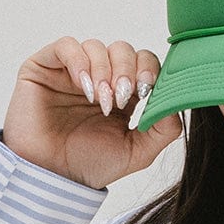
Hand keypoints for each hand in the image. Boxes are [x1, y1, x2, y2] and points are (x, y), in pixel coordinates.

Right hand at [1, 37, 182, 188]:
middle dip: (128, 70)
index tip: (147, 90)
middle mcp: (98, 78)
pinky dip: (80, 63)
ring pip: (97, 46)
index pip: (144, 63)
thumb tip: (178, 102)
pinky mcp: (44, 67)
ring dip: (105, 71)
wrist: (53, 177)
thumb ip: (163, 129)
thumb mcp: (138, 152)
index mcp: (122, 95)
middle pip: (124, 50)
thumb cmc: (90, 165)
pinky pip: (66, 46)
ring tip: (101, 101)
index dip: (149, 70)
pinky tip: (84, 88)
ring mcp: (71, 71)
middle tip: (122, 97)